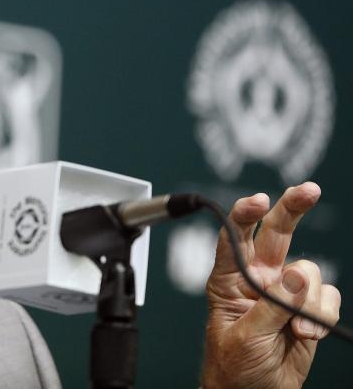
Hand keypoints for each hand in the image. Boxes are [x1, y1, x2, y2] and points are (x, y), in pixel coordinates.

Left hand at [202, 182, 341, 388]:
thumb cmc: (234, 367)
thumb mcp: (244, 337)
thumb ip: (271, 306)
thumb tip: (297, 276)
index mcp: (228, 279)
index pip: (234, 238)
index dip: (245, 215)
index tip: (257, 201)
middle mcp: (258, 277)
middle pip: (276, 233)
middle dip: (292, 207)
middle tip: (309, 189)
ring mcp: (285, 291)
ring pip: (309, 272)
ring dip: (308, 301)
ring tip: (296, 331)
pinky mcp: (309, 308)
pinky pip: (327, 297)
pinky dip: (322, 316)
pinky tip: (306, 336)